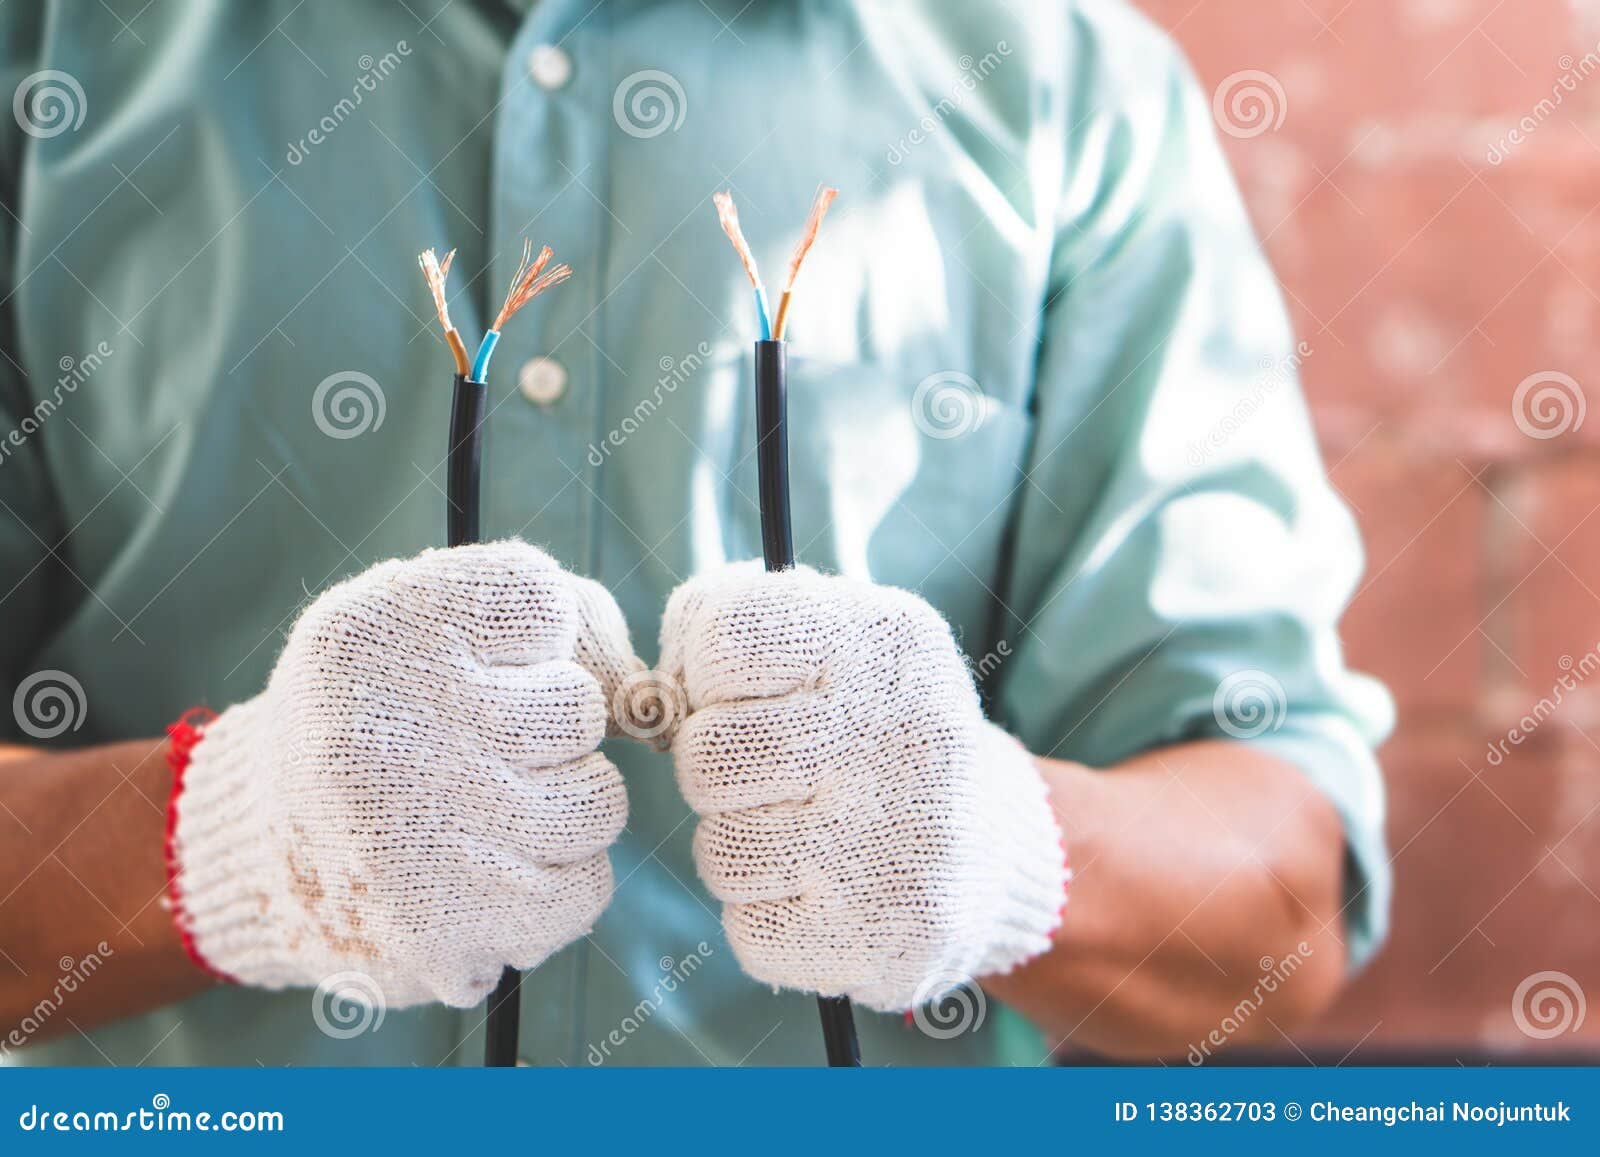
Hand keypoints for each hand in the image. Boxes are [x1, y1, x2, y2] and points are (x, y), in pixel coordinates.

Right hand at [168, 541, 640, 1008]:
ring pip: (599, 805)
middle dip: (554, 729)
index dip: (537, 635)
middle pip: (580, 706)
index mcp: (376, 633)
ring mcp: (419, 835)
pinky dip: (556, 885)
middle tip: (486, 748)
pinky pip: (583, 892)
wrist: (262, 849)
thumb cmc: (383, 718)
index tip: (485, 661)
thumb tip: (647, 689)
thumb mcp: (426, 626)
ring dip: (563, 810)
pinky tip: (492, 872)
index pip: (538, 595)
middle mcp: (389, 727)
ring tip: (488, 813)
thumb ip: (550, 614)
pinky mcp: (446, 928)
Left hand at [658, 565, 1069, 1010]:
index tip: (743, 691)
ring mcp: (902, 841)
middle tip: (768, 773)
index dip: (707, 673)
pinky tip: (825, 890)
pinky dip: (770, 916)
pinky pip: (752, 931)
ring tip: (803, 831)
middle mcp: (908, 732)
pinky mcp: (889, 935)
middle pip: (706, 755)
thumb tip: (652, 691)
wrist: (987, 842)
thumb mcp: (825, 634)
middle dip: (714, 769)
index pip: (726, 636)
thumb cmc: (866, 724)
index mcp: (887, 641)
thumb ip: (723, 616)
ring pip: (721, 851)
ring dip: (741, 846)